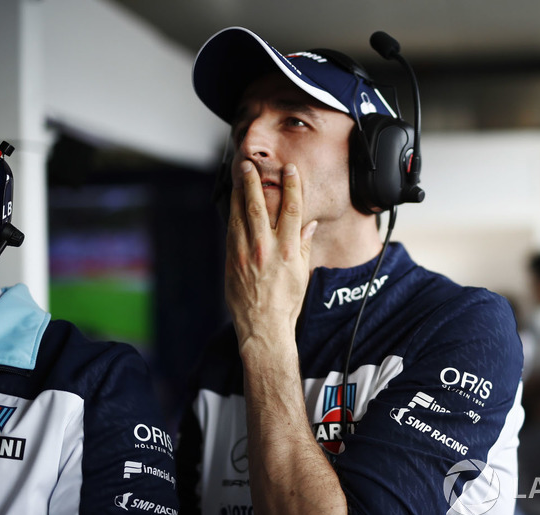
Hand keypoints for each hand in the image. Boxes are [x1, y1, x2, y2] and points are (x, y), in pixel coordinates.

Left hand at [225, 161, 316, 353]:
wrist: (263, 326)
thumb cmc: (286, 303)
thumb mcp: (302, 274)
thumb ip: (304, 246)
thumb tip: (308, 225)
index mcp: (289, 250)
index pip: (292, 210)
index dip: (291, 186)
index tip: (289, 169)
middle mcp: (266, 248)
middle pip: (260, 206)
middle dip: (255, 181)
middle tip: (250, 163)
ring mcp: (246, 253)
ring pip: (241, 214)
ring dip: (239, 192)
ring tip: (238, 175)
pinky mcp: (232, 260)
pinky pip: (231, 230)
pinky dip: (231, 213)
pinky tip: (231, 201)